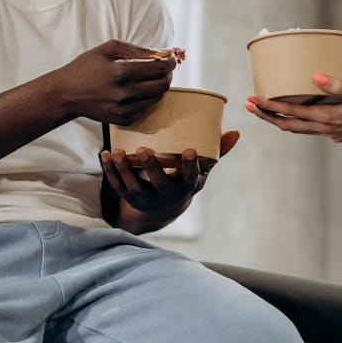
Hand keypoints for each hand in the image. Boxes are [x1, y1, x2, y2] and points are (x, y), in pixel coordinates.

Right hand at [57, 40, 177, 125]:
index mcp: (121, 72)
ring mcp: (124, 109)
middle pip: (162, 85)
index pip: (158, 68)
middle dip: (167, 74)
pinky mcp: (123, 120)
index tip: (171, 58)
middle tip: (163, 68)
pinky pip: (145, 108)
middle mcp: (124, 93)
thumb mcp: (107, 49)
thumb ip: (136, 49)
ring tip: (148, 78)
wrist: (66, 94)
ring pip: (156, 98)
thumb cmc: (86, 67)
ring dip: (157, 86)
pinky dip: (145, 98)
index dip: (170, 62)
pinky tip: (135, 90)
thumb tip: (161, 53)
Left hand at [101, 130, 239, 217]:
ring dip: (124, 170)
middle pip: (159, 183)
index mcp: (185, 187)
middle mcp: (166, 195)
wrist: (164, 210)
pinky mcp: (129, 198)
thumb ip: (216, 151)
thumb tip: (236, 132)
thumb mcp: (202, 170)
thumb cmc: (184, 180)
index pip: (190, 177)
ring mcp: (146, 199)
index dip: (190, 166)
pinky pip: (118, 186)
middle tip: (144, 150)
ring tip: (116, 152)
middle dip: (151, 168)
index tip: (190, 151)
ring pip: (134, 187)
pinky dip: (111, 172)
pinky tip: (105, 155)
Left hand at [246, 73, 341, 149]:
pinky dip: (287, 120)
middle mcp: (321, 127)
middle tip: (247, 103)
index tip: (254, 98)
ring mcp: (324, 129)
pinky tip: (284, 113)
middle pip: (285, 123)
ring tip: (259, 109)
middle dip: (265, 114)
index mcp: (324, 119)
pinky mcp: (328, 128)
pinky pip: (301, 127)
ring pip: (292, 127)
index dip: (270, 107)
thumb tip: (317, 76)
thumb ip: (339, 85)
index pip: (289, 113)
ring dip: (274, 119)